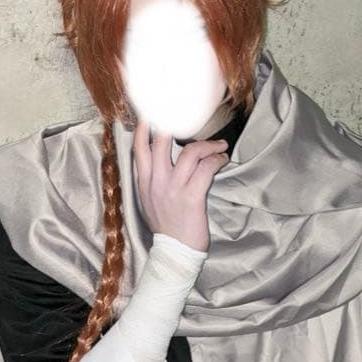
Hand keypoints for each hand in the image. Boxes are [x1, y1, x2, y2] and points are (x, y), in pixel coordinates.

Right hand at [132, 117, 227, 252]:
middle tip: (193, 116)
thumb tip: (157, 160)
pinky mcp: (192, 198)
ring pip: (190, 153)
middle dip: (177, 123)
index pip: (138, 147)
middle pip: (161, 141)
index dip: (145, 125)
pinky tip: (222, 161)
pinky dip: (217, 160)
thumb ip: (149, 179)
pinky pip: (206, 169)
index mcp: (143, 182)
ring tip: (220, 146)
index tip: (153, 109)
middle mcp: (155, 182)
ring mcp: (173, 189)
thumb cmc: (166, 226)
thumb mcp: (148, 201)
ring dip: (209, 145)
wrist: (175, 252)